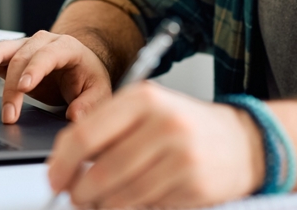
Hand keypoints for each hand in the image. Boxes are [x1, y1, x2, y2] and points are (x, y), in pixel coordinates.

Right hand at [0, 30, 114, 123]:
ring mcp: (24, 46)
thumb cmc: (87, 78)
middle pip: (21, 58)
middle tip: (9, 116)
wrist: (79, 66)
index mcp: (67, 47)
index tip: (24, 87)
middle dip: (12, 88)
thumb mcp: (99, 91)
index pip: (48, 54)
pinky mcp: (11, 55)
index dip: (35, 69)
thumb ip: (90, 104)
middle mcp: (42, 41)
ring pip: (0, 50)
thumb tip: (75, 116)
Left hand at [47, 82, 265, 208]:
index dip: (62, 163)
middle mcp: (163, 124)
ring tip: (100, 201)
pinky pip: (146, 207)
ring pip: (121, 196)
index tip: (54, 178)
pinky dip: (131, 208)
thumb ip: (107, 128)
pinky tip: (132, 200)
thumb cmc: (186, 126)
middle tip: (74, 196)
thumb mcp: (148, 110)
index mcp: (144, 98)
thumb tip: (65, 161)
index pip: (85, 135)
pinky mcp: (194, 185)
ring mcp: (181, 156)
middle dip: (79, 191)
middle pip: (100, 171)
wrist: (243, 142)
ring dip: (102, 205)